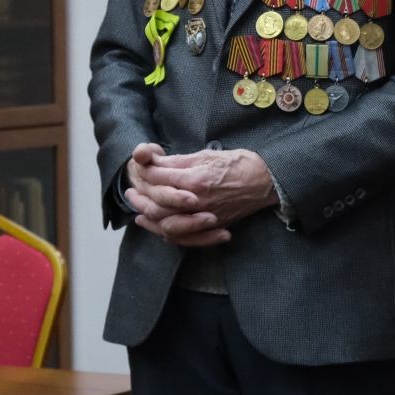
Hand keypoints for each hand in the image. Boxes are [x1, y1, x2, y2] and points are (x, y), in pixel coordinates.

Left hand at [127, 146, 277, 246]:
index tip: (138, 169)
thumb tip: (156, 162)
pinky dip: (170, 236)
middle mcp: (196, 202)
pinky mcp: (211, 227)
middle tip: (130, 193)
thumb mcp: (206, 155)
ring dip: (150, 219)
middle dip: (139, 198)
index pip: (157, 178)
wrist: (265, 181)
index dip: (144, 172)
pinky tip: (160, 230)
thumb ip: (179, 162)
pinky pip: (186, 238)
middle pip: (157, 205)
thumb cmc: (238, 163)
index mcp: (194, 179)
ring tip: (138, 212)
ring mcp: (204, 217)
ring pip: (167, 224)